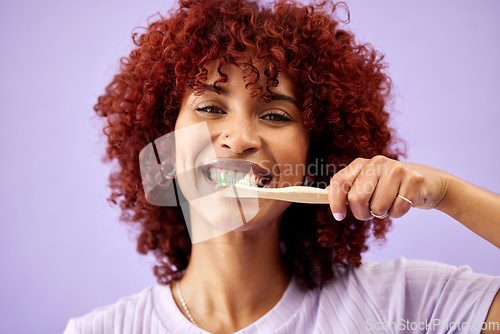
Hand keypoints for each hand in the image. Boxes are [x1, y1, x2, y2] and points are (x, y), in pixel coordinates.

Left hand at [327, 155, 446, 220]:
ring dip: (383, 213)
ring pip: (378, 207)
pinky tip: (403, 202)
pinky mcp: (413, 180)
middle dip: (362, 214)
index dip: (335, 202)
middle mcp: (376, 162)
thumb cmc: (389, 187)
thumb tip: (322, 196)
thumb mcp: (367, 184)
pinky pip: (397, 210)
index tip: (339, 216)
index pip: (339, 182)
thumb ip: (347, 189)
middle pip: (357, 198)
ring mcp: (396, 169)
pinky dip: (398, 213)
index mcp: (360, 164)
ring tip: (390, 203)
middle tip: (371, 212)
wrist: (427, 182)